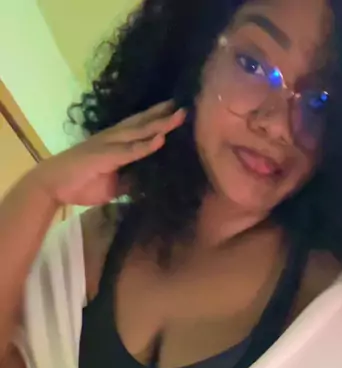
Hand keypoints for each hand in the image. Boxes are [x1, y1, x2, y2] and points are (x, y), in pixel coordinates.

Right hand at [30, 101, 185, 206]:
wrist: (54, 185)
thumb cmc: (82, 183)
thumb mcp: (114, 185)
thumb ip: (131, 181)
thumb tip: (149, 184)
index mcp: (115, 143)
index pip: (140, 128)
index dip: (157, 119)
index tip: (176, 111)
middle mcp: (113, 138)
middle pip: (142, 123)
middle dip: (163, 115)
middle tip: (185, 106)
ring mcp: (108, 145)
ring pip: (139, 131)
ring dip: (159, 124)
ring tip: (178, 117)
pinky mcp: (104, 156)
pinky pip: (129, 150)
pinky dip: (145, 146)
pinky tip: (160, 140)